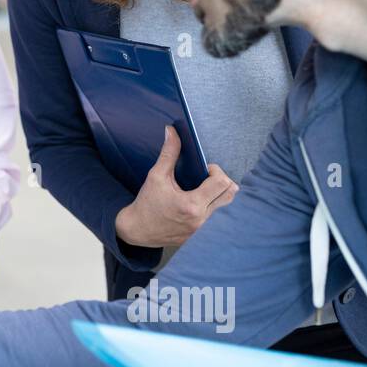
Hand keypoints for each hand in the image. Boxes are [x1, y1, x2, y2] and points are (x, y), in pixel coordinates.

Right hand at [114, 126, 237, 247]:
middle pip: (230, 194)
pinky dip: (210, 205)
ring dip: (217, 193)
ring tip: (202, 188)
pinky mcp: (198, 235)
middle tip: (207, 177)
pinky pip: (214, 217)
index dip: (216, 171)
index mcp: (191, 205)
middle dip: (222, 181)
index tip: (205, 168)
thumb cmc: (146, 203)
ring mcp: (200, 229)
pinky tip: (197, 201)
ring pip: (224, 206)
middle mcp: (200, 219)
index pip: (221, 183)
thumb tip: (172, 131)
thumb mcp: (156, 176)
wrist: (136, 230)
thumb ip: (168, 153)